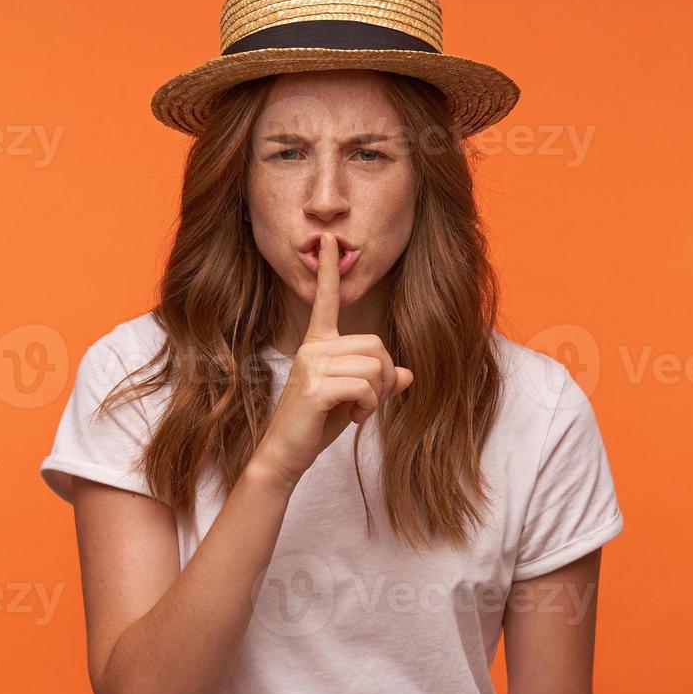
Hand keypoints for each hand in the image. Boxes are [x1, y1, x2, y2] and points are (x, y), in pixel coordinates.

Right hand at [252, 232, 414, 487]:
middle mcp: (312, 348)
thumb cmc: (314, 425)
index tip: (328, 239)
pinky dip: (370, 406)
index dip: (330, 270)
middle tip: (370, 401)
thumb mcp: (352, 399)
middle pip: (376, 344)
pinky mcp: (316, 387)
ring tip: (357, 411)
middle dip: (386, 376)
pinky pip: (366, 386)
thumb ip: (379, 383)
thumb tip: (408, 375)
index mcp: (317, 344)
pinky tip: (352, 417)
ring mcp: (311, 366)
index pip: (327, 301)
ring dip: (378, 395)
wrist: (284, 454)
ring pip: (374, 367)